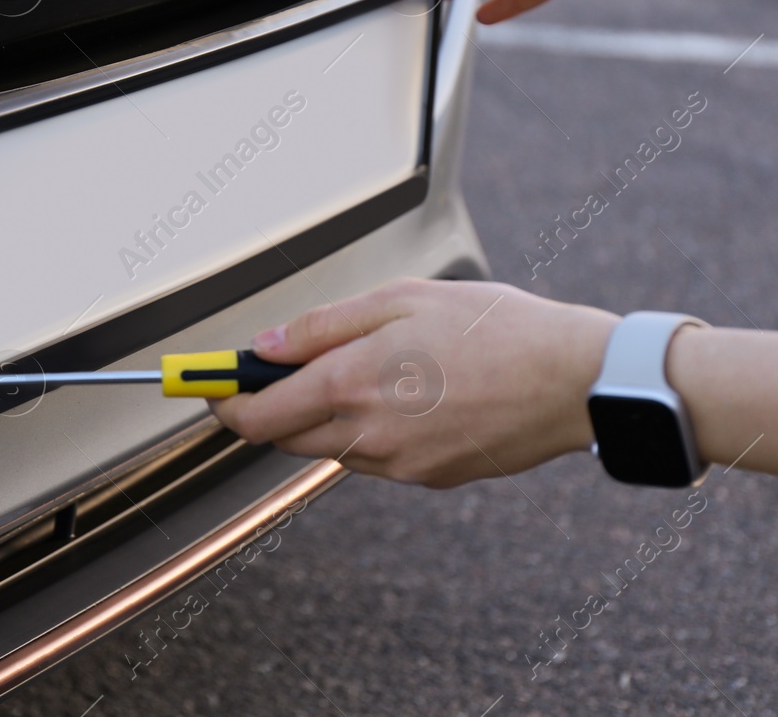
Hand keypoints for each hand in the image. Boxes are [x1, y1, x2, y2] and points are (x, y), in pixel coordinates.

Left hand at [209, 280, 617, 486]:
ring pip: (330, 447)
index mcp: (352, 382)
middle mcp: (367, 433)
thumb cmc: (495, 328)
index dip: (222, 400)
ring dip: (325, 415)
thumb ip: (323, 326)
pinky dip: (370, 429)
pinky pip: (374, 457)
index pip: (256, 413)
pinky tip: (412, 392)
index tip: (205, 384)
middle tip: (288, 363)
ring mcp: (398, 463)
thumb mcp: (402, 300)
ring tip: (376, 366)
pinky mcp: (428, 477)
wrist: (572, 380)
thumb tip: (264, 346)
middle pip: (285, 435)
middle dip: (274, 403)